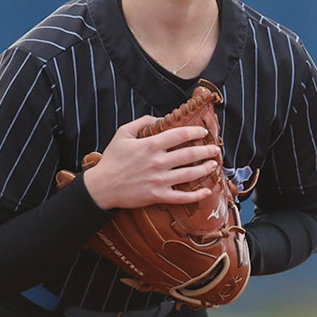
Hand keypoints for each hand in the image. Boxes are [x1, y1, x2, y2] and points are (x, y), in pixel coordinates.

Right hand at [81, 117, 221, 209]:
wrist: (101, 187)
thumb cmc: (112, 159)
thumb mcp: (122, 133)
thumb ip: (141, 122)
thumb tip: (159, 118)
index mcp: (150, 145)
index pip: (180, 135)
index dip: (195, 131)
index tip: (203, 132)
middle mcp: (158, 162)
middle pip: (189, 154)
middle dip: (206, 150)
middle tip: (216, 149)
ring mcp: (159, 180)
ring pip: (189, 174)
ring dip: (205, 169)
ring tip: (214, 165)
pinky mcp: (158, 196)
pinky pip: (181, 197)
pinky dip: (196, 195)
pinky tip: (207, 191)